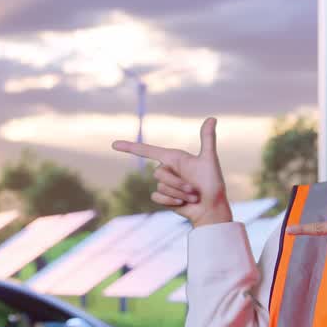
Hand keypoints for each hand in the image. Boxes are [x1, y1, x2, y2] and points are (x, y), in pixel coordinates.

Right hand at [112, 117, 232, 226]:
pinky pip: (157, 197)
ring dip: (178, 194)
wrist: (211, 208)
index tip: (114, 144)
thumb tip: (212, 118)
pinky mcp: (163, 198)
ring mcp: (165, 184)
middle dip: (178, 183)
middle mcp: (167, 169)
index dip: (130, 147)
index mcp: (174, 158)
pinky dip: (171, 201)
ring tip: (193, 197)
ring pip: (160, 187)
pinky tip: (182, 204)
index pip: (148, 151)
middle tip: (194, 189)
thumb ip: (207, 139)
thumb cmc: (213, 184)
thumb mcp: (209, 160)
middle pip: (158, 173)